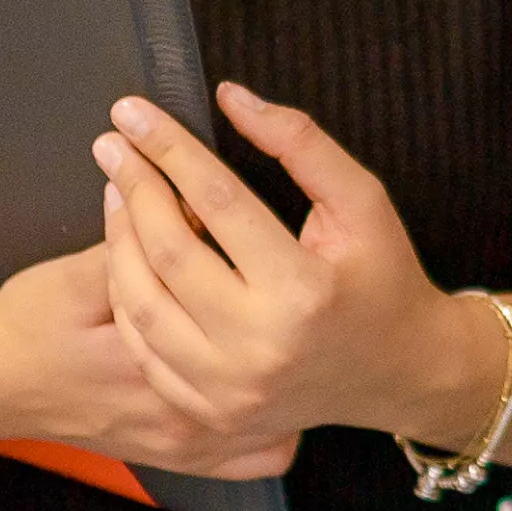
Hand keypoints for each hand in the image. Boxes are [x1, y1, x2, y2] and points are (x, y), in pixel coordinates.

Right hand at [0, 243, 295, 480]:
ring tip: (289, 320)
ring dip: (287, 366)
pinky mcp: (188, 461)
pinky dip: (276, 424)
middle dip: (274, 310)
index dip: (239, 256)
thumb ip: (135, 248)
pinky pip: (260, 456)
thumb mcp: (74, 275)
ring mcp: (187, 445)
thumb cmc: (26, 326)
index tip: (244, 230)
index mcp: (150, 361)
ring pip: (275, 412)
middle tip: (276, 270)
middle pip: (256, 357)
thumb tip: (190, 210)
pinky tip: (276, 383)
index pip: (220, 302)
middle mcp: (178, 414)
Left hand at [93, 82, 504, 461]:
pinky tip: (126, 254)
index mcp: (303, 291)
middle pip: (169, 251)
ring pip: (141, 303)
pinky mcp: (210, 411)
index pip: (217, 201)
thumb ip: (300, 143)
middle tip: (112, 144)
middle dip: (132, 186)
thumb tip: (232, 99)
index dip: (169, 149)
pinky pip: (144, 349)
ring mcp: (230, 388)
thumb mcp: (362, 201)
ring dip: (118, 239)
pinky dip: (126, 297)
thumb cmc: (383, 279)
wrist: (399, 371)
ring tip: (117, 192)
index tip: (133, 112)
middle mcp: (260, 347)